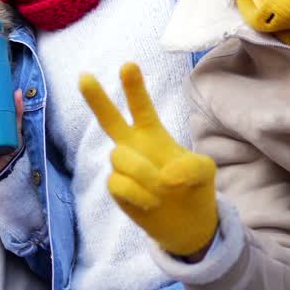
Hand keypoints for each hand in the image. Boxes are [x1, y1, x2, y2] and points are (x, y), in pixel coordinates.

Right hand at [79, 62, 217, 256]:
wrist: (188, 224)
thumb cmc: (194, 187)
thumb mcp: (205, 171)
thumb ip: (192, 167)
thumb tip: (166, 177)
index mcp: (152, 132)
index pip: (141, 106)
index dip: (134, 87)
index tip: (128, 65)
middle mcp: (132, 146)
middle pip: (109, 119)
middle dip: (96, 98)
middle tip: (84, 76)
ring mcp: (122, 168)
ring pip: (119, 156)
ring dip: (143, 172)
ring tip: (161, 188)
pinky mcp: (117, 190)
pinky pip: (119, 183)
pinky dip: (139, 194)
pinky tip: (151, 202)